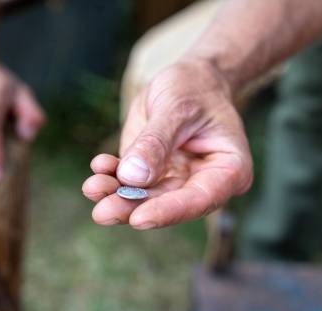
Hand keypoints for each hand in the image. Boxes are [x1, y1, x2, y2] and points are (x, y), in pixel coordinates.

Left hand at [82, 59, 252, 229]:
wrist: (188, 81)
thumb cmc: (194, 89)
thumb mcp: (178, 107)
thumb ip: (156, 142)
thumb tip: (132, 176)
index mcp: (229, 170)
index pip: (200, 199)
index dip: (169, 211)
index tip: (138, 218)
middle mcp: (203, 183)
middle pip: (168, 203)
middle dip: (132, 207)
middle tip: (103, 212)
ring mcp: (176, 181)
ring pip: (145, 198)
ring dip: (116, 195)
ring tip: (92, 187)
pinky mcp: (152, 174)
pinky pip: (130, 182)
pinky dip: (111, 178)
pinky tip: (98, 167)